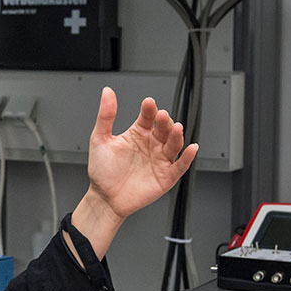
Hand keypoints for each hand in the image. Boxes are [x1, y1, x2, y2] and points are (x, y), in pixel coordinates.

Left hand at [68, 87, 197, 261]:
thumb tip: (107, 92)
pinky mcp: (166, 176)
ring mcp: (160, 160)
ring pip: (174, 144)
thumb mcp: (99, 139)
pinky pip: (180, 166)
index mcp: (138, 133)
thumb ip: (105, 116)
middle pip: (163, 129)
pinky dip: (188, 158)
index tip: (148, 103)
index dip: (149, 109)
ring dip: (176, 135)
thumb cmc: (102, 170)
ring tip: (176, 127)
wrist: (104, 198)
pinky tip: (191, 148)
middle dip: (164, 121)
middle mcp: (151, 144)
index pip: (147, 117)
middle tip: (162, 116)